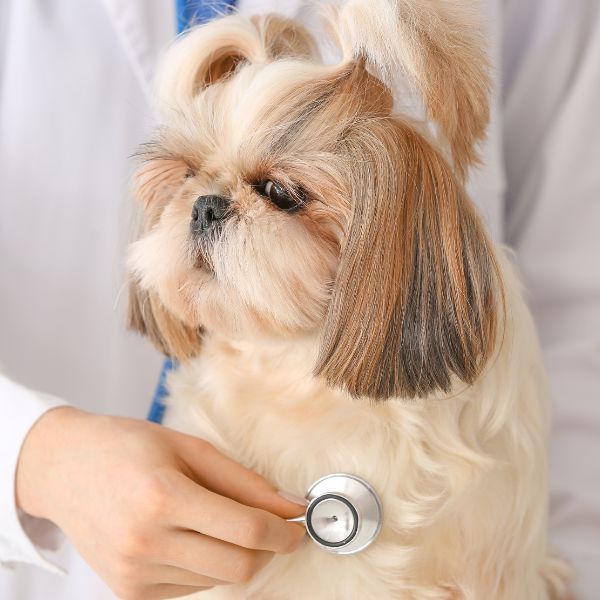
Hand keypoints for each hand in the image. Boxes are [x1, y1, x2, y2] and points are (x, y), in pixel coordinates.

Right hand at [16, 407, 305, 598]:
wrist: (65, 468)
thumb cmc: (128, 446)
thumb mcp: (190, 448)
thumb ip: (244, 481)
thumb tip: (290, 506)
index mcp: (163, 497)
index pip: (245, 530)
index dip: (283, 531)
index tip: (299, 524)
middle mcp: (146, 543)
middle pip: (238, 567)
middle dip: (268, 549)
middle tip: (275, 526)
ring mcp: (133, 574)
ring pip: (217, 580)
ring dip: (236, 554)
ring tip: (219, 519)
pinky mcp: (128, 592)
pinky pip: (191, 588)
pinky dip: (207, 565)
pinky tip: (192, 536)